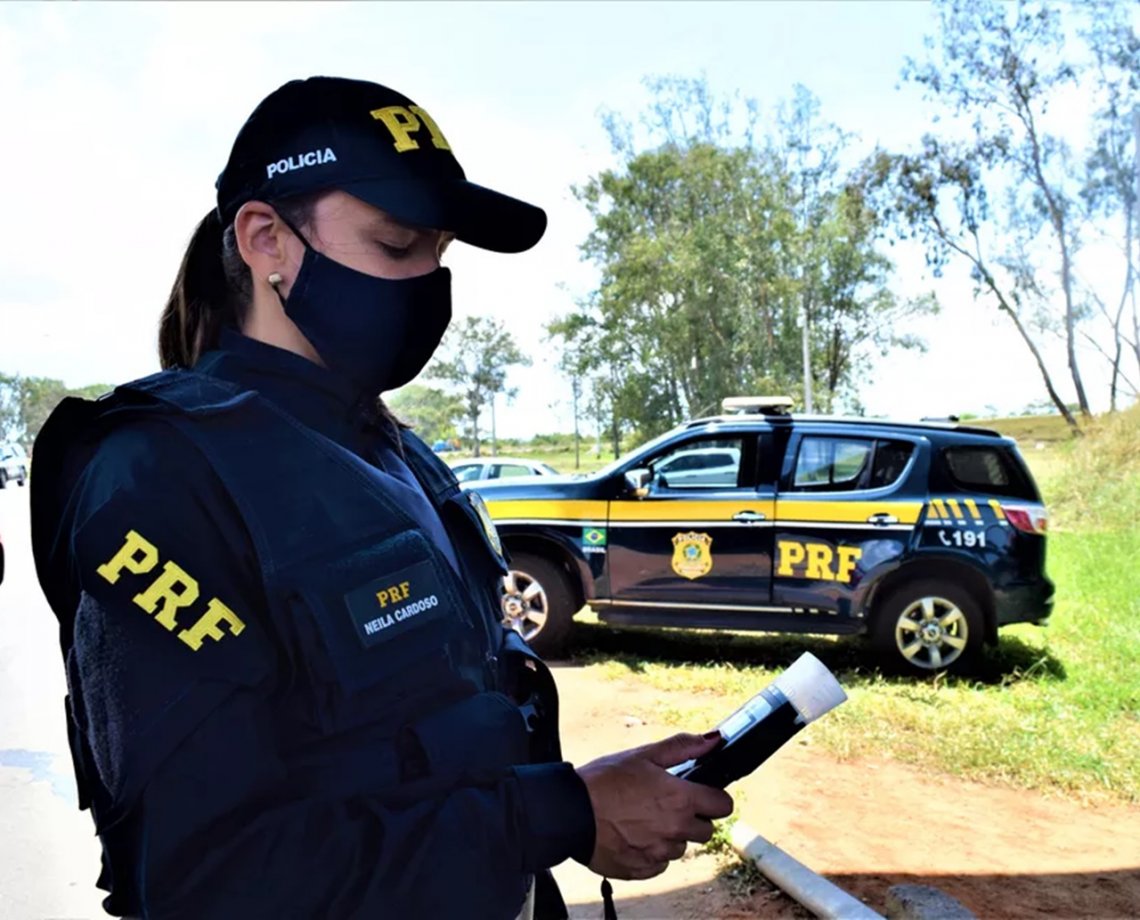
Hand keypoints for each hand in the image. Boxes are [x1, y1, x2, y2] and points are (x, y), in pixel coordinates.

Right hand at [576, 732, 733, 879]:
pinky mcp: (642, 869)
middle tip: (668, 804)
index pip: (723, 806)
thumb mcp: (643, 755)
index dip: (714, 797)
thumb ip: (682, 747)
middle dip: (693, 817)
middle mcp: (675, 830)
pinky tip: (633, 835)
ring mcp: (659, 853)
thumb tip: (713, 741)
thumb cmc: (604, 780)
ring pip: (680, 847)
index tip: (702, 793)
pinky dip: (652, 852)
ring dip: (670, 835)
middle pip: (705, 830)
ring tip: (644, 818)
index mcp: (680, 799)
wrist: (570, 811)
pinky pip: (659, 864)